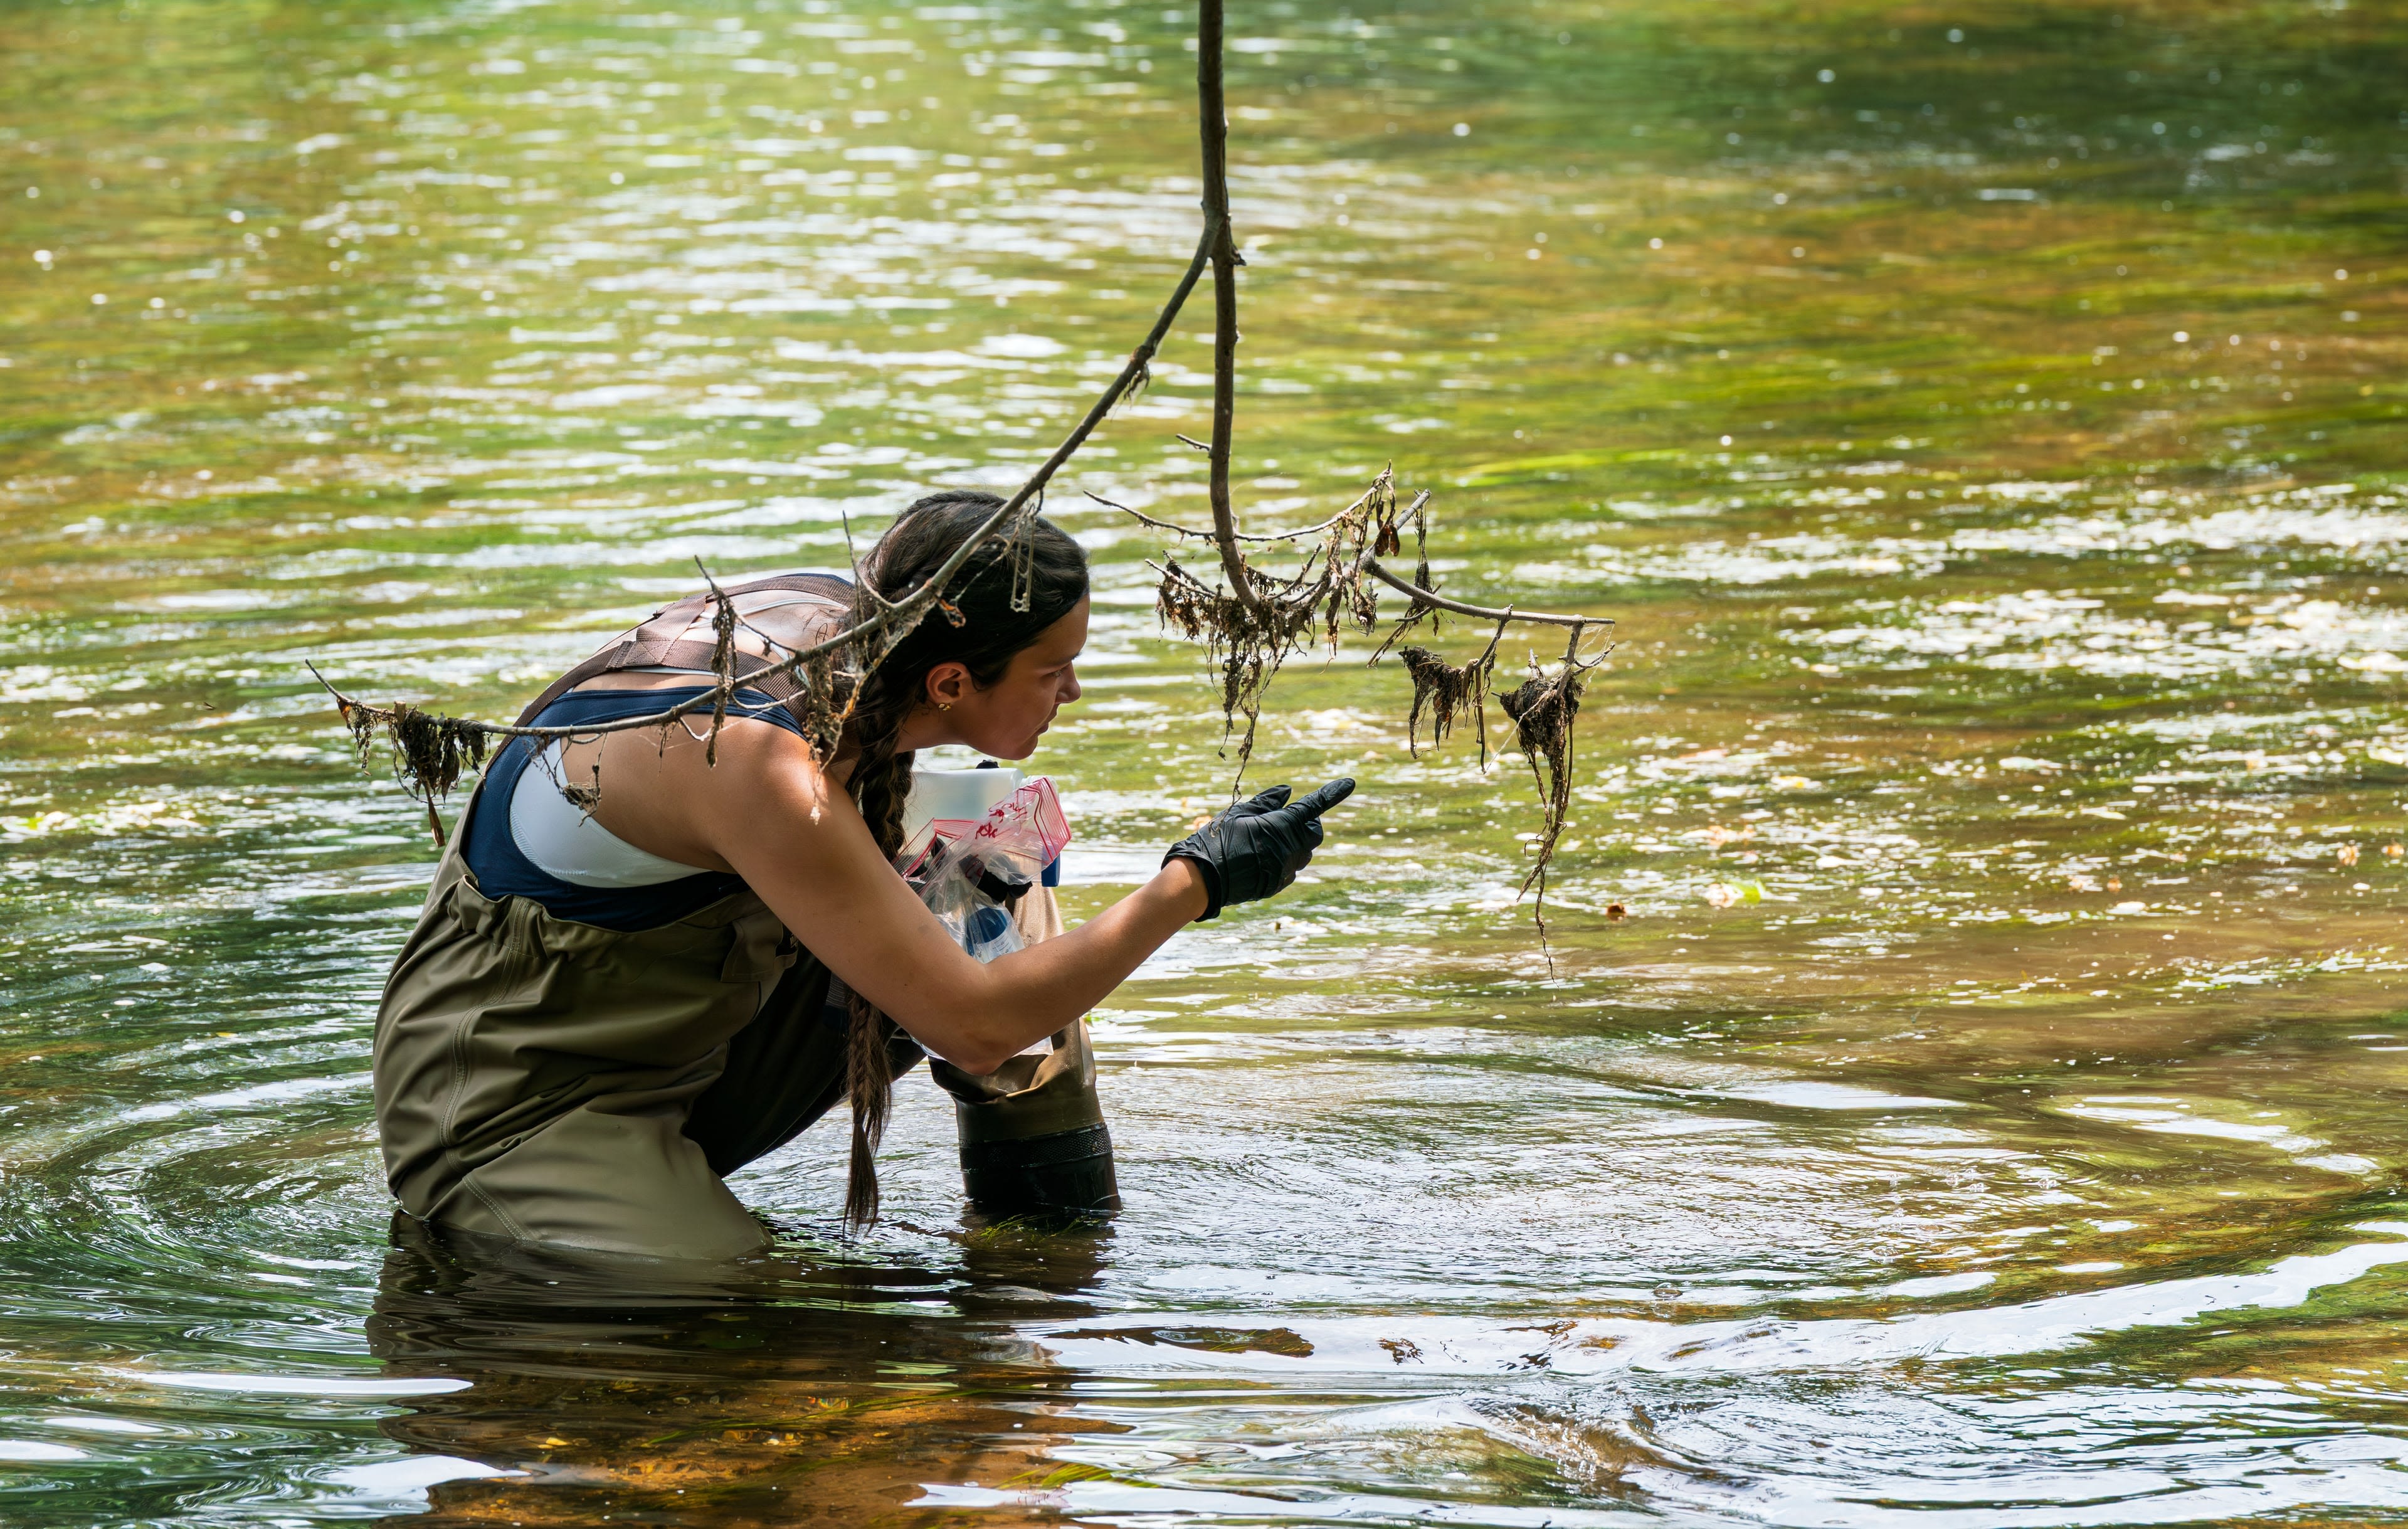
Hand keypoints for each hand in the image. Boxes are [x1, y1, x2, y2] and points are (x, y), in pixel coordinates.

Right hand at [1162, 778, 1353, 920]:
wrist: (1202, 880)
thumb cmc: (1217, 839)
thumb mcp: (1239, 812)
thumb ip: (1267, 801)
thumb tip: (1288, 791)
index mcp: (1282, 825)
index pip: (1314, 805)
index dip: (1333, 793)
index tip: (1350, 783)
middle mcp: (1290, 849)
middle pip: (1314, 834)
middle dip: (1306, 825)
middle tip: (1283, 821)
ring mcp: (1285, 870)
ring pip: (1304, 854)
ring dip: (1294, 844)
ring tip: (1264, 842)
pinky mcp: (1277, 885)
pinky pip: (1290, 870)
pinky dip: (1283, 861)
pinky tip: (1259, 859)